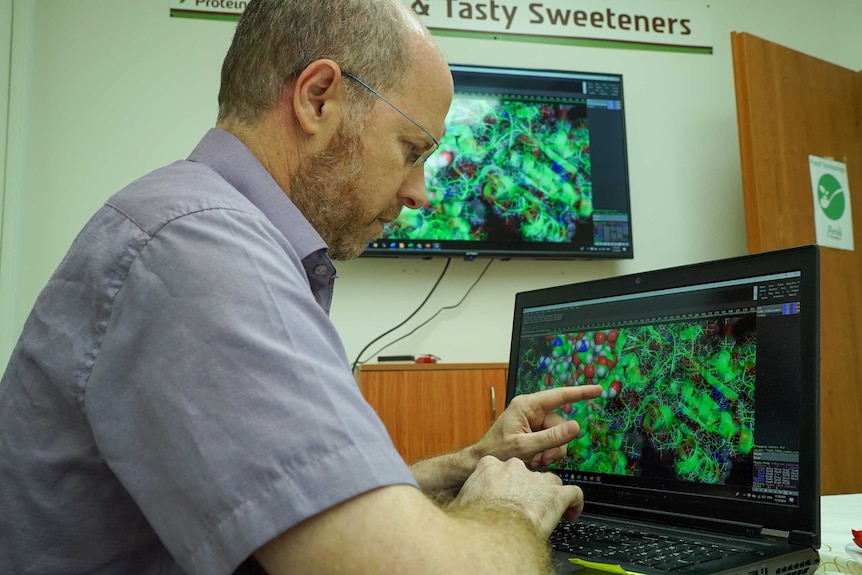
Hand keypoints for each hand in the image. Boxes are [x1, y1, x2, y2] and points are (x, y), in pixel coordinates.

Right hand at [451, 455, 585, 537]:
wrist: (489, 533)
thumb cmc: (473, 521)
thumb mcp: (460, 502)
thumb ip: (465, 497)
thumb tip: (459, 509)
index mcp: (489, 466)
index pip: (500, 468)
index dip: (505, 484)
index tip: (506, 495)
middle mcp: (514, 468)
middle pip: (527, 474)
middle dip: (528, 490)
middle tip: (525, 509)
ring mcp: (536, 479)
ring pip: (551, 482)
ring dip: (550, 496)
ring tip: (548, 513)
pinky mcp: (556, 494)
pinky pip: (574, 494)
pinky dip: (575, 504)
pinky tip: (571, 514)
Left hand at [474, 385, 602, 468]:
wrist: (482, 461)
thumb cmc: (496, 451)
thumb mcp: (525, 447)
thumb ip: (551, 437)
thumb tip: (576, 427)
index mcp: (527, 406)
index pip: (559, 396)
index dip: (580, 393)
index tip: (597, 390)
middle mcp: (531, 411)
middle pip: (560, 424)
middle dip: (555, 445)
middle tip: (542, 459)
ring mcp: (533, 422)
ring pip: (558, 436)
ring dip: (550, 452)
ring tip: (534, 461)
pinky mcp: (533, 432)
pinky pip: (550, 442)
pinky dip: (545, 454)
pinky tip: (533, 461)